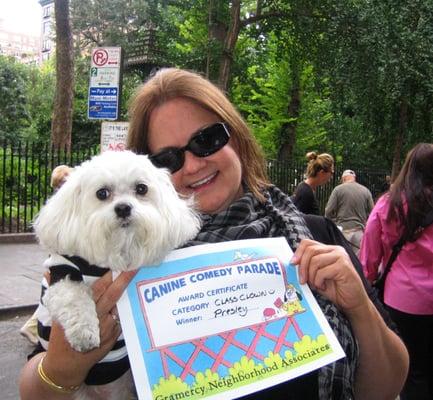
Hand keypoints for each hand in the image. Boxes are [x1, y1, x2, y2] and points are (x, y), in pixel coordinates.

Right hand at [42, 270, 135, 386]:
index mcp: (81, 309)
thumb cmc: (62, 335)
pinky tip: (133, 302)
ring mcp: (106, 327)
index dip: (108, 277)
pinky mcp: (113, 336)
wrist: (67, 364)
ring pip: (119, 307)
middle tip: (134, 267)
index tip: (118, 265)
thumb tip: (49, 273)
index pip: (97, 289)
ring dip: (128, 294)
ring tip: (137, 280)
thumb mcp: (58, 314)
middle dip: (123, 280)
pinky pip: (121, 319)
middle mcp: (95, 317)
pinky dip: (126, 311)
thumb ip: (61, 292)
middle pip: (111, 295)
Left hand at [291, 239, 368, 314]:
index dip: (298, 252)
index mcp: (328, 250)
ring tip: (317, 284)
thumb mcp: (317, 275)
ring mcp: (340, 257)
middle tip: (302, 280)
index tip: (293, 263)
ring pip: (315, 261)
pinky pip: (322, 271)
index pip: (308, 243)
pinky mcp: (344, 266)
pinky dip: (318, 281)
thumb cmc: (335, 289)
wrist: (352, 302)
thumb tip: (293, 263)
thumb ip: (308, 266)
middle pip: (310, 250)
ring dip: (311, 276)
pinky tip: (323, 286)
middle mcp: (335, 250)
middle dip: (302, 267)